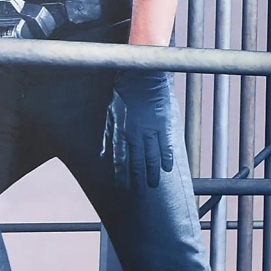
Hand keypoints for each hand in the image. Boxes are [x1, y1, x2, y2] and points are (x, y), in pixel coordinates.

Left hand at [103, 68, 174, 190]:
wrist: (142, 76)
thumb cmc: (124, 93)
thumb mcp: (111, 114)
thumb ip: (109, 136)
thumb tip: (103, 155)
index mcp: (121, 132)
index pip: (120, 160)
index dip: (121, 175)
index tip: (122, 188)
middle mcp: (135, 135)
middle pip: (135, 163)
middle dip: (136, 180)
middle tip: (139, 194)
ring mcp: (150, 130)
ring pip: (151, 156)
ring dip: (152, 173)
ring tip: (154, 185)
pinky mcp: (164, 123)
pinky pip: (166, 144)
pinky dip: (167, 157)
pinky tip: (168, 168)